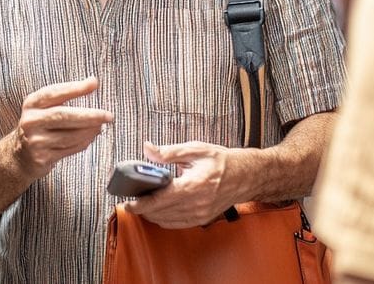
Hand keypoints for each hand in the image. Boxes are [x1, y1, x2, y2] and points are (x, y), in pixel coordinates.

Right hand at [10, 76, 112, 178]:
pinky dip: (84, 142)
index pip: (54, 93)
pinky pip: (70, 149)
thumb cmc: (40, 125)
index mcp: (32, 103)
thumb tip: (93, 81)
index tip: (94, 83)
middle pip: (63, 116)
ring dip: (90, 131)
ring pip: (70, 136)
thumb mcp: (45, 107)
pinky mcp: (42, 158)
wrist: (19, 155)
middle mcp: (31, 121)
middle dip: (89, 115)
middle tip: (108, 115)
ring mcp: (35, 141)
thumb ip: (67, 94)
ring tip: (100, 126)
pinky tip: (90, 137)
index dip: (75, 88)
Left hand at [125, 141, 244, 228]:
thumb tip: (147, 149)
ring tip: (142, 205)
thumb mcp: (195, 149)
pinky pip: (177, 224)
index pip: (161, 199)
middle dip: (142, 209)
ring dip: (152, 215)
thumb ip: (169, 152)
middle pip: (160, 213)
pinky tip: (158, 211)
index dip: (141, 204)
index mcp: (193, 185)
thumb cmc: (221, 161)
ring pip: (167, 221)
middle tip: (131, 201)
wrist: (245, 176)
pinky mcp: (202, 219)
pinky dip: (164, 219)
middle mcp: (196, 204)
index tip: (127, 203)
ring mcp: (200, 214)